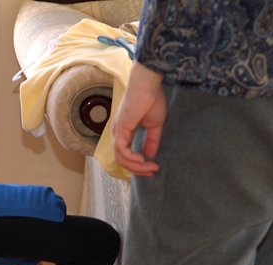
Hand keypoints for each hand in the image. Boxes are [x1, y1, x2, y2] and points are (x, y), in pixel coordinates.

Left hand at [112, 62, 166, 176]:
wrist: (148, 84)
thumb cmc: (151, 99)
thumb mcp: (154, 125)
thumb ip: (151, 141)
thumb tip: (150, 156)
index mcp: (125, 132)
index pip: (126, 155)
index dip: (138, 165)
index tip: (153, 168)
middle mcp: (118, 134)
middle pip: (122, 160)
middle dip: (138, 169)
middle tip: (152, 171)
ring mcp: (118, 132)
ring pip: (121, 159)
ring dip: (137, 166)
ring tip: (151, 167)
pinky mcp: (120, 129)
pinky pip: (121, 151)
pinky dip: (131, 159)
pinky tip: (142, 159)